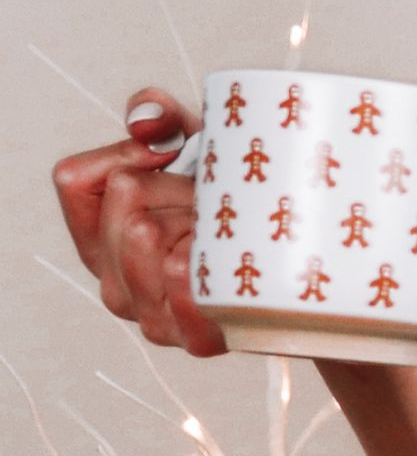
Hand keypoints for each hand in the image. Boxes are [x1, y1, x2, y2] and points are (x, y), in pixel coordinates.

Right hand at [50, 89, 229, 356]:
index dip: (125, 153)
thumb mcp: (198, 147)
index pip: (76, 179)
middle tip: (214, 202)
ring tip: (223, 230)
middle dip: (176, 188)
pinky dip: (202, 272)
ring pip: (147, 239)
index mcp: (99, 236)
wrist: (302, 274)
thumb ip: (159, 115)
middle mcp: (115, 280)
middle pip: (123, 202)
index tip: (172, 152)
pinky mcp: (195, 340)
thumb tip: (151, 125)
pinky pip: (182, 294)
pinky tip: (219, 261)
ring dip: (193, 222)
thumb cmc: (239, 211)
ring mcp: (151, 316)